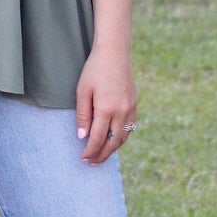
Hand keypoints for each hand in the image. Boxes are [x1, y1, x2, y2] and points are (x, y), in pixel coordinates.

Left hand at [75, 45, 136, 164]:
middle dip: (102, 155)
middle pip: (113, 142)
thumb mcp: (82, 91)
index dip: (90, 151)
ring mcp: (130, 108)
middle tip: (92, 163)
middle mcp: (121, 111)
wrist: (114, 53)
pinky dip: (121, 137)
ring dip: (113, 149)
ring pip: (124, 137)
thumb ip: (83, 115)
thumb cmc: (94, 70)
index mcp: (106, 109)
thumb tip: (82, 137)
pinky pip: (130, 127)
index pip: (98, 138)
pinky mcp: (134, 104)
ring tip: (102, 155)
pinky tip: (113, 140)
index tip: (83, 159)